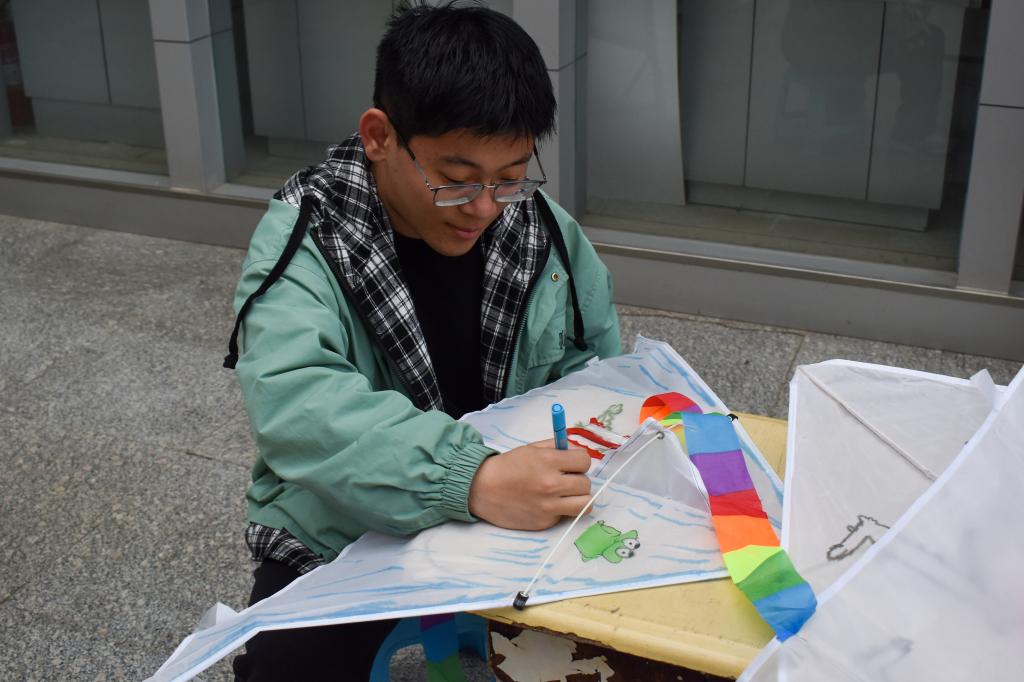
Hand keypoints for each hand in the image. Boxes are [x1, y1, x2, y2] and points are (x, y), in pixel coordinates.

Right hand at [468, 439, 591, 530]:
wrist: (482, 489)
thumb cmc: (508, 467)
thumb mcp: (532, 448)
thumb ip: (558, 447)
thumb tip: (578, 451)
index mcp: (548, 461)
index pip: (585, 461)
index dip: (580, 461)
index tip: (573, 463)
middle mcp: (550, 485)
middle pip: (586, 484)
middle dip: (579, 479)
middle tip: (567, 479)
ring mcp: (548, 506)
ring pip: (585, 504)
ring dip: (579, 498)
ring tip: (568, 495)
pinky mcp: (544, 522)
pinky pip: (566, 515)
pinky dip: (561, 510)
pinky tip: (547, 503)